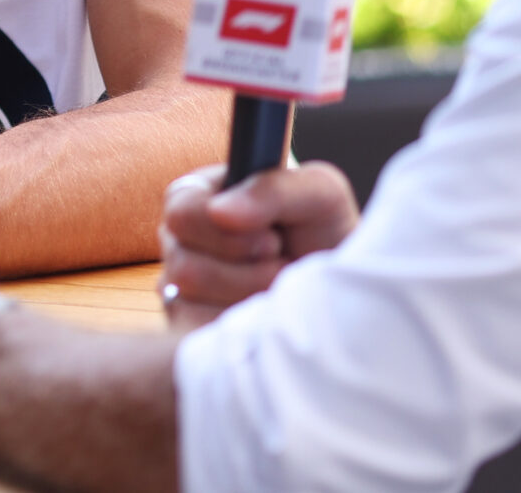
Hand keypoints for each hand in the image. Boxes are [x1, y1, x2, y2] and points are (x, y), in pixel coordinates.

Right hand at [156, 161, 359, 329]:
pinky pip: (202, 332)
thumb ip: (272, 189)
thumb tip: (218, 211)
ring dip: (250, 293)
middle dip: (245, 268)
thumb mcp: (317, 194)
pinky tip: (261, 309)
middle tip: (278, 259)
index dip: (228, 232)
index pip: (182, 213)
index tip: (272, 237)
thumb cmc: (323, 231)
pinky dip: (243, 323)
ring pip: (195, 301)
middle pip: (184, 264)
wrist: (341, 286)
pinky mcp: (189, 326)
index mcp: (196, 196)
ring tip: (277, 284)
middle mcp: (179, 241)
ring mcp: (179, 286)